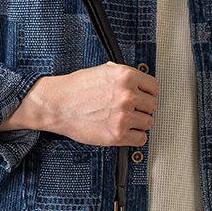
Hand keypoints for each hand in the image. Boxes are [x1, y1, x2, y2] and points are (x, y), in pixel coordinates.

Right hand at [0, 62, 158, 145]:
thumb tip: (139, 84)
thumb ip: (124, 77)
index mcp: (126, 76)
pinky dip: (135, 137)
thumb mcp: (103, 71)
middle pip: (152, 105)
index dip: (147, 93)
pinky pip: (141, 139)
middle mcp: (127, 95)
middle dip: (142, 108)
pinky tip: (125, 132)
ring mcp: (124, 116)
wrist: (57, 105)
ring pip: (148, 122)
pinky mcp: (118, 134)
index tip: (142, 98)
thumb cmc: (75, 89)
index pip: (154, 87)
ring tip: (124, 121)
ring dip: (138, 123)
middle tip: (130, 110)